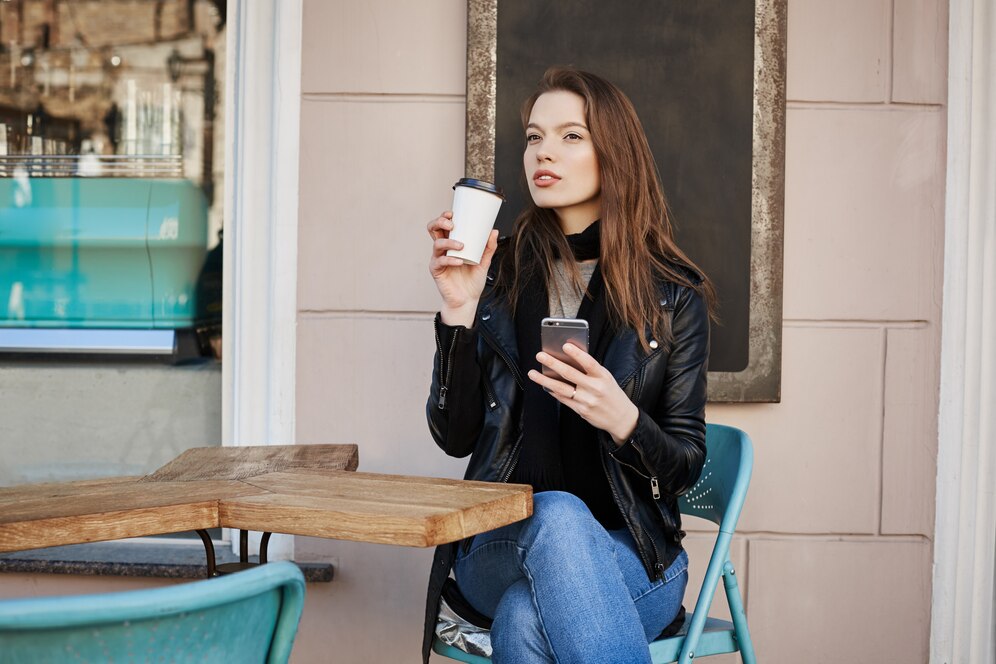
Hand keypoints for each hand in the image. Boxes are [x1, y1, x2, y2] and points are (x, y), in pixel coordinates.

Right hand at [427, 211, 498, 326]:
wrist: (467, 300)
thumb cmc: (472, 281)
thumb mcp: (484, 262)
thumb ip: (488, 247)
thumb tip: (493, 231)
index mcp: (451, 243)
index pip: (443, 225)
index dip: (444, 217)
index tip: (453, 213)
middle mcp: (443, 249)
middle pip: (433, 229)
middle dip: (440, 222)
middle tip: (452, 224)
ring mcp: (438, 259)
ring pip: (436, 243)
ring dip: (449, 242)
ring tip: (461, 246)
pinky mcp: (436, 270)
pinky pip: (440, 261)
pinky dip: (450, 259)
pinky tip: (459, 261)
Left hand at [527, 344, 638, 444]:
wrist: (621, 418)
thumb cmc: (612, 393)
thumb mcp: (606, 378)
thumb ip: (591, 370)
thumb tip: (569, 359)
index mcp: (603, 377)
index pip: (589, 362)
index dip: (577, 354)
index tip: (565, 346)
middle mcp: (595, 388)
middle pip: (570, 374)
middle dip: (553, 364)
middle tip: (540, 355)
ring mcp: (587, 401)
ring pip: (561, 388)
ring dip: (544, 380)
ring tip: (533, 373)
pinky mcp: (581, 411)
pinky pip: (563, 399)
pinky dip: (553, 392)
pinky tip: (544, 386)